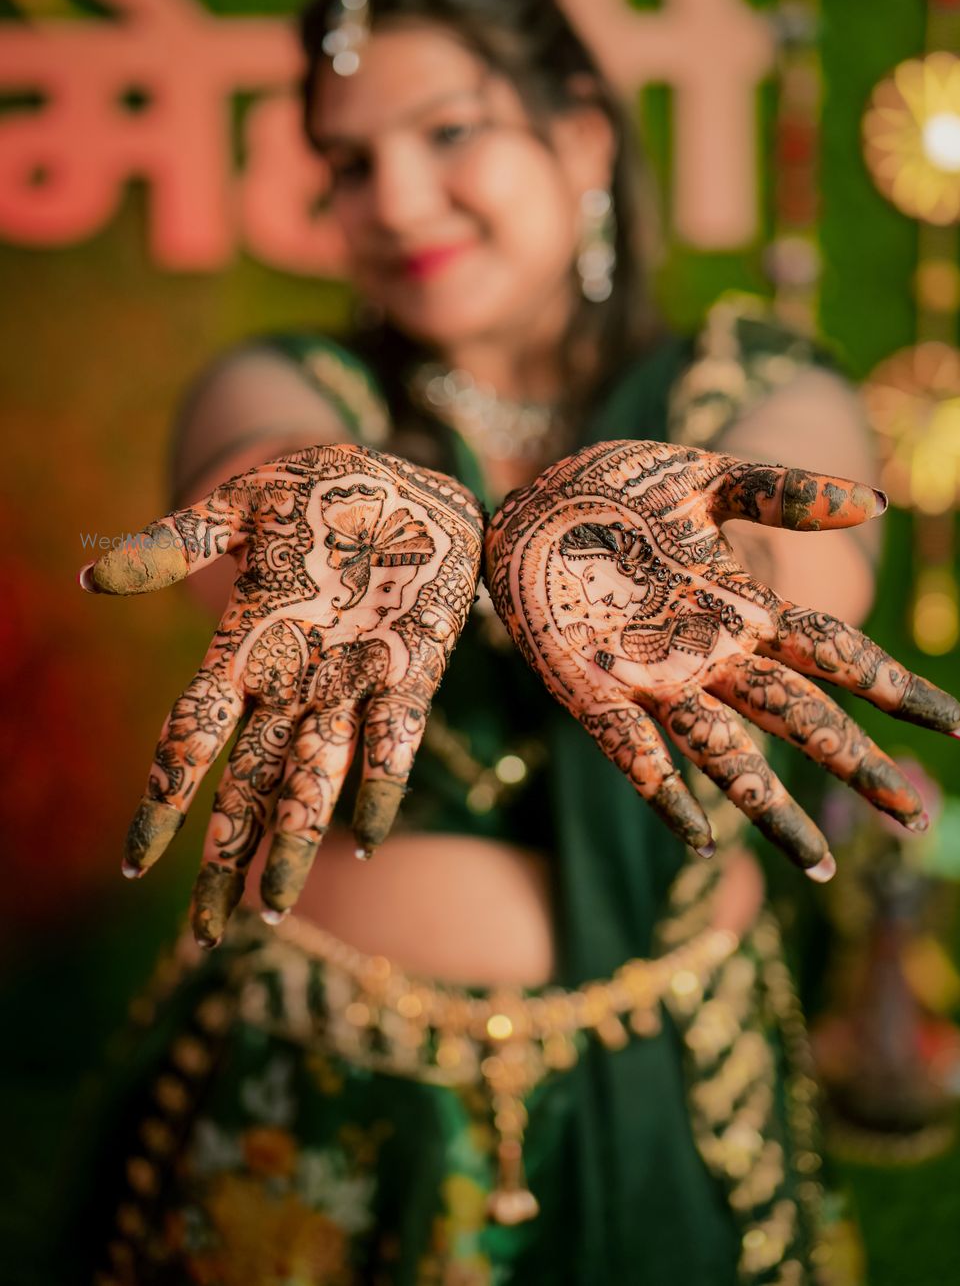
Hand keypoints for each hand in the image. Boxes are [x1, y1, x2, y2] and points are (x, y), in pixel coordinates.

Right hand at [81, 445, 483, 944]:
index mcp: (246, 644)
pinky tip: (367, 836)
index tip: (136, 860)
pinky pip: (393, 738)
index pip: (191, 736)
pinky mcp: (412, 668)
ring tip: (271, 909)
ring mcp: (351, 680)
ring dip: (291, 840)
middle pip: (248, 784)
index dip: (164, 798)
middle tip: (206, 935)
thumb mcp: (243, 506)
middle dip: (226, 858)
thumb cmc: (321, 492)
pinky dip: (379, 784)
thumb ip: (177, 541)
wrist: (410, 480)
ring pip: (312, 777)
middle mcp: (293, 679)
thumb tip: (92, 577)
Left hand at [485, 440, 959, 877]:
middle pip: (797, 717)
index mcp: (744, 605)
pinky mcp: (586, 688)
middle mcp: (709, 653)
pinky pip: (630, 750)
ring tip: (820, 865)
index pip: (838, 654)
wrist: (529, 497)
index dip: (896, 690)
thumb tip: (875, 503)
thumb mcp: (706, 477)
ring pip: (726, 753)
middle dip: (855, 763)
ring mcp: (650, 677)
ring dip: (772, 806)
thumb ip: (783, 490)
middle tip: (913, 818)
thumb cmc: (620, 489)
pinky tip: (700, 837)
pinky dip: (665, 792)